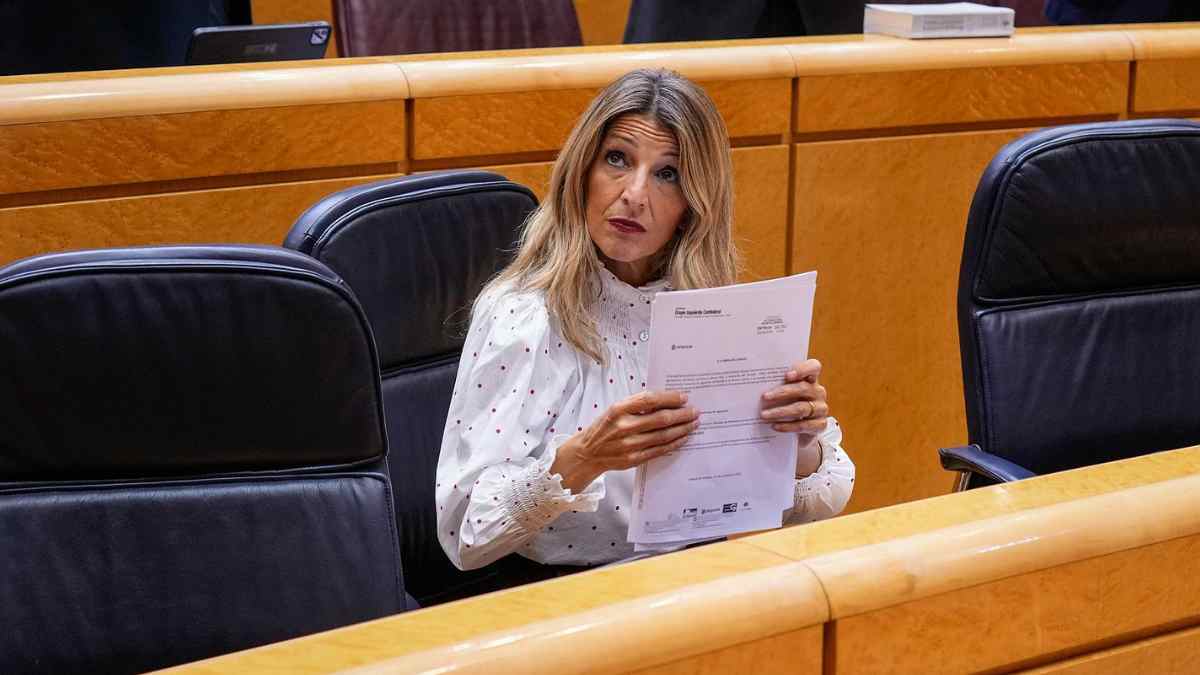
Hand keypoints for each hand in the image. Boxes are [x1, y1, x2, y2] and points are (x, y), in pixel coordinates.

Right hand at [552, 390, 698, 492]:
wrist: (588, 453)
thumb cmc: (604, 428)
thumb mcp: (615, 409)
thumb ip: (637, 404)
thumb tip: (666, 400)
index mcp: (618, 410)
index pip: (650, 400)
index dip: (669, 398)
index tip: (684, 397)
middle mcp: (624, 427)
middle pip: (661, 419)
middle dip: (682, 414)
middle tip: (695, 411)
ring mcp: (629, 445)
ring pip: (663, 436)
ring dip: (682, 429)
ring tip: (693, 424)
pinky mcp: (634, 459)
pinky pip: (660, 450)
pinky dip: (674, 443)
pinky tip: (683, 438)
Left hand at [761, 359, 828, 449]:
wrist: (801, 429)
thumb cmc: (789, 404)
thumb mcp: (784, 393)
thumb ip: (776, 385)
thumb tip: (754, 385)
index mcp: (811, 379)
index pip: (814, 367)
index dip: (803, 369)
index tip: (787, 375)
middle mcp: (818, 392)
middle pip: (803, 388)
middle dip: (782, 392)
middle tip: (764, 397)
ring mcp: (821, 408)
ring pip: (801, 408)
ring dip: (780, 411)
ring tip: (764, 415)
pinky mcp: (820, 424)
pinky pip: (803, 425)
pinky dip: (787, 426)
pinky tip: (774, 426)